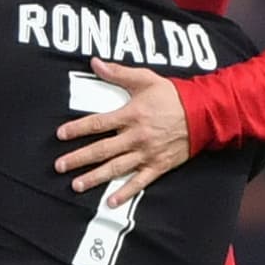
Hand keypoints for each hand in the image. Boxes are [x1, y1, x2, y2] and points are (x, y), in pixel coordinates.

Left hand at [55, 58, 190, 205]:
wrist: (204, 113)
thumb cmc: (173, 95)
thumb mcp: (145, 79)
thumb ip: (118, 73)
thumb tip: (95, 63)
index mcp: (131, 115)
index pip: (97, 123)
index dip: (77, 129)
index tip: (60, 135)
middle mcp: (136, 137)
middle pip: (101, 149)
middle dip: (78, 158)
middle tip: (60, 166)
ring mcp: (146, 154)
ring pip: (116, 168)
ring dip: (95, 178)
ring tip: (76, 185)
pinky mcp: (158, 166)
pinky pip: (139, 182)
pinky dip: (125, 193)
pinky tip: (110, 202)